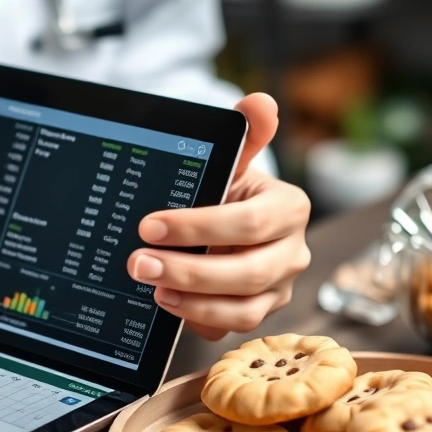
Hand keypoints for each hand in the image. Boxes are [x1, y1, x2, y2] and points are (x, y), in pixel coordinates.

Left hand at [126, 93, 310, 339]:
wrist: (230, 219)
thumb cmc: (231, 191)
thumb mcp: (235, 162)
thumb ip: (246, 135)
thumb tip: (258, 103)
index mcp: (290, 209)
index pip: (249, 223)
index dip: (199, 227)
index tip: (149, 225)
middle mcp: (292, 253)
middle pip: (247, 273)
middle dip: (188, 271)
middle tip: (139, 264)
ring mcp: (278, 288)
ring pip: (243, 309)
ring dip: (193, 303)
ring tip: (152, 289)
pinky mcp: (258, 312)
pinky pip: (232, 328)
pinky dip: (199, 320)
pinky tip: (169, 306)